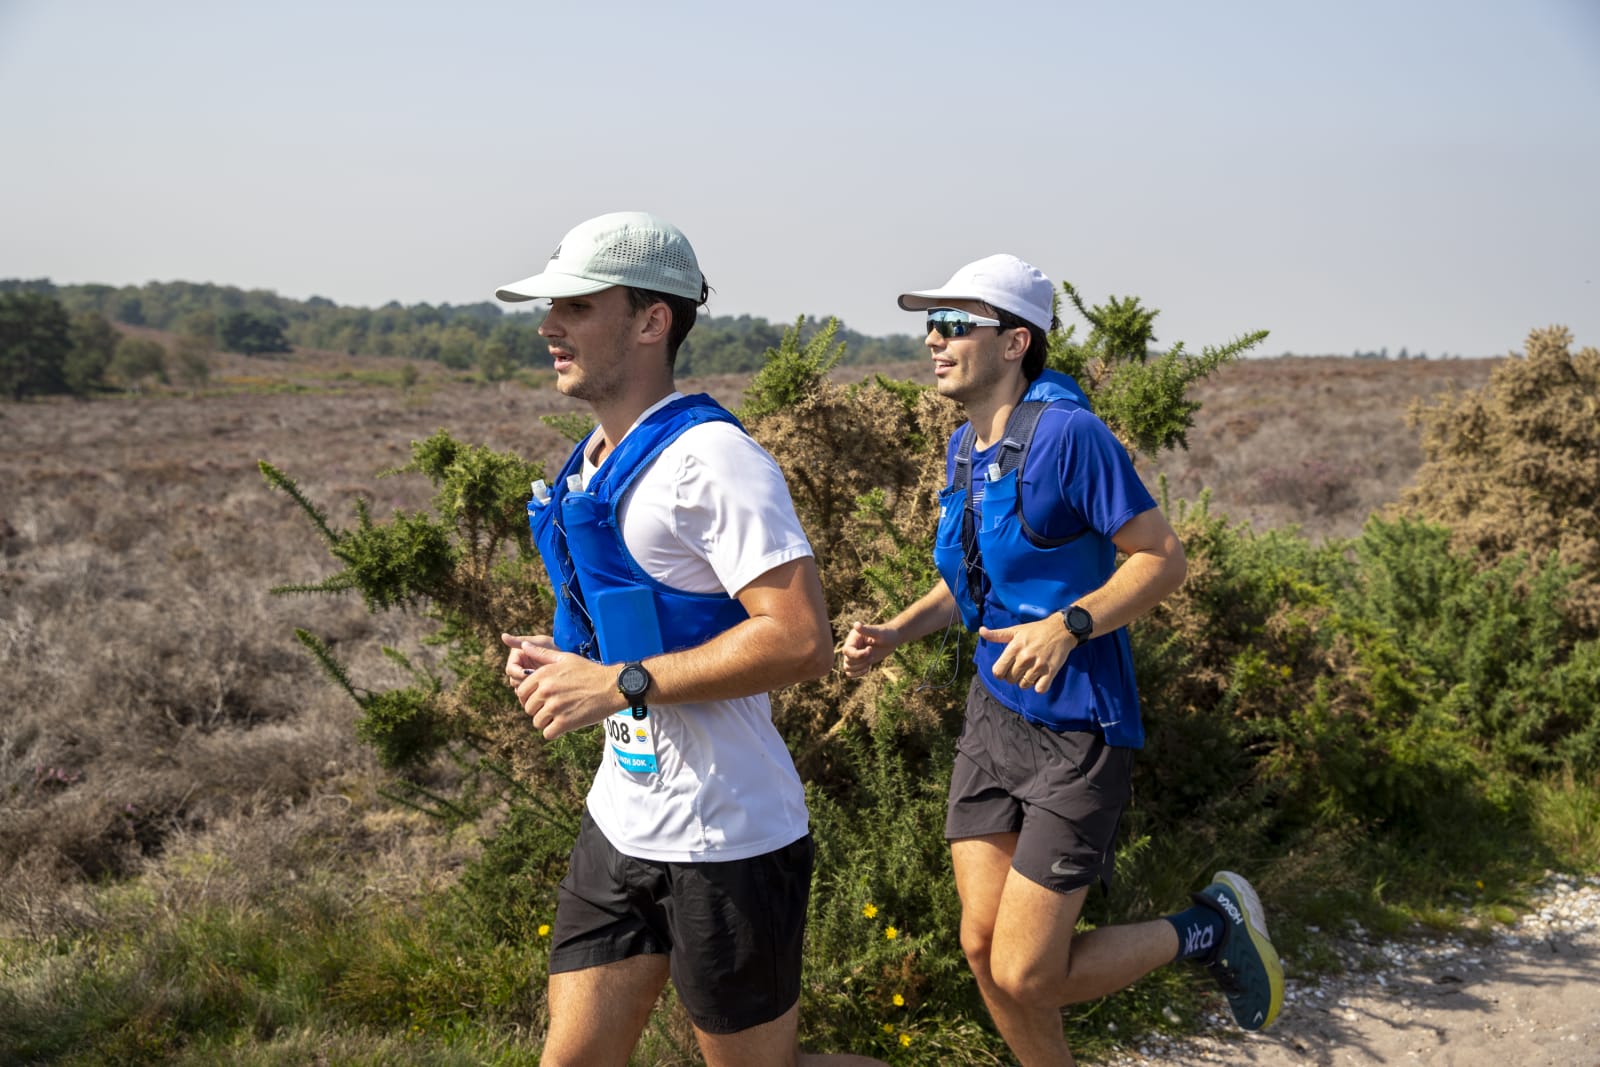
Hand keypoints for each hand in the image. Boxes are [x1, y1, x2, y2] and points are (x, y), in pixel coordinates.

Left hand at [500, 632, 621, 738]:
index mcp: (543, 675)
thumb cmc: (590, 671)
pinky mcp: (565, 722)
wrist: (612, 687)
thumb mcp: (565, 658)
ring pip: (537, 722)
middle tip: (553, 708)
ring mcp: (555, 707)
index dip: (529, 697)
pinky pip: (548, 733)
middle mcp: (546, 691)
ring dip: (546, 722)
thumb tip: (524, 645)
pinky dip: (554, 732)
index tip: (540, 699)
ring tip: (560, 715)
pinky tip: (564, 724)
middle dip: (538, 710)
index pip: (521, 692)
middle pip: (528, 708)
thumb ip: (542, 653)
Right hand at [841, 621, 899, 677]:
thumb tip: (856, 624)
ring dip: (860, 668)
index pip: (847, 651)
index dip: (857, 655)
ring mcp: (854, 655)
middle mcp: (851, 647)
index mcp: (853, 638)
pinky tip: (868, 668)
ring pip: (847, 667)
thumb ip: (866, 630)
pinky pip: (850, 673)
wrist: (892, 639)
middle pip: (848, 661)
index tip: (870, 650)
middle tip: (873, 654)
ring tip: (871, 659)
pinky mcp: (859, 662)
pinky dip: (857, 674)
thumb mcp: (878, 632)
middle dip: (862, 661)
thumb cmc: (887, 633)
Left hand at [980, 617, 1072, 693]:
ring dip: (1026, 681)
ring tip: (1031, 670)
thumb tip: (981, 631)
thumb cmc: (1036, 630)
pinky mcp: (1051, 671)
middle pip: (1010, 679)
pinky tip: (1040, 677)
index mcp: (1014, 647)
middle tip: (1021, 668)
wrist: (1060, 630)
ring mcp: (1038, 665)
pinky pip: (1040, 689)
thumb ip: (997, 635)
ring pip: (1024, 685)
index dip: (1000, 673)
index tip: (1006, 669)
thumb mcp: (1015, 630)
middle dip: (1013, 676)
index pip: (998, 671)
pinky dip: (1039, 686)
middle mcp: (1025, 657)